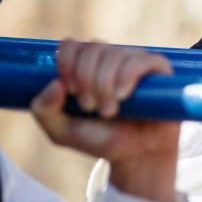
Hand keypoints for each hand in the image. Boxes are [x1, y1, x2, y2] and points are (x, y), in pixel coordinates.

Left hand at [30, 39, 180, 201]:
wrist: (135, 156)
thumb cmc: (100, 139)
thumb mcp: (60, 131)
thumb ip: (44, 109)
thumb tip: (55, 83)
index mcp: (86, 65)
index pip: (72, 45)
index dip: (67, 64)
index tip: (70, 91)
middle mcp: (110, 58)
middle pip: (92, 48)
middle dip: (86, 79)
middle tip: (91, 107)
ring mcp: (135, 61)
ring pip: (114, 54)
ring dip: (105, 84)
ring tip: (109, 110)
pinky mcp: (158, 70)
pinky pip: (140, 60)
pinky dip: (127, 76)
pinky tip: (122, 95)